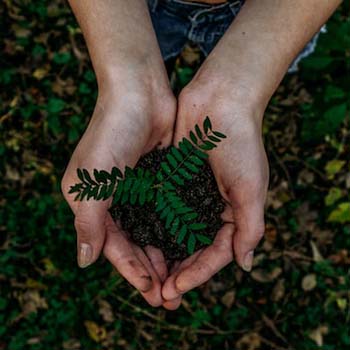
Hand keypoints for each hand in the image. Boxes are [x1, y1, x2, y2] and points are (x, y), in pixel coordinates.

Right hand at [61, 80, 175, 306]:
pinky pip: (166, 212)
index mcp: (92, 202)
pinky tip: (188, 247)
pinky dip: (174, 230)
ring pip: (151, 231)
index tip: (151, 291)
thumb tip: (84, 261)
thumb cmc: (111, 133)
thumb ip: (88, 222)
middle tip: (170, 295)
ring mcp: (137, 190)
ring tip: (181, 278)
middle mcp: (114, 199)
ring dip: (164, 254)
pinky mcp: (158, 180)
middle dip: (150, 269)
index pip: (112, 246)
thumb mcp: (92, 181)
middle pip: (133, 243)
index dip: (131, 270)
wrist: (139, 94)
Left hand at [161, 76, 268, 308]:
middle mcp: (211, 208)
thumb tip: (245, 265)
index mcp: (233, 213)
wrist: (220, 101)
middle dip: (178, 272)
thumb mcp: (252, 187)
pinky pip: (162, 209)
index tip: (176, 288)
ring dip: (163, 256)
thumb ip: (250, 227)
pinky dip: (152, 227)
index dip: (198, 274)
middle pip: (193, 249)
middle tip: (159, 294)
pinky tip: (138, 243)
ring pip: (175, 234)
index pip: (216, 254)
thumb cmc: (241, 142)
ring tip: (147, 277)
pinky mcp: (173, 181)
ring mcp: (191, 195)